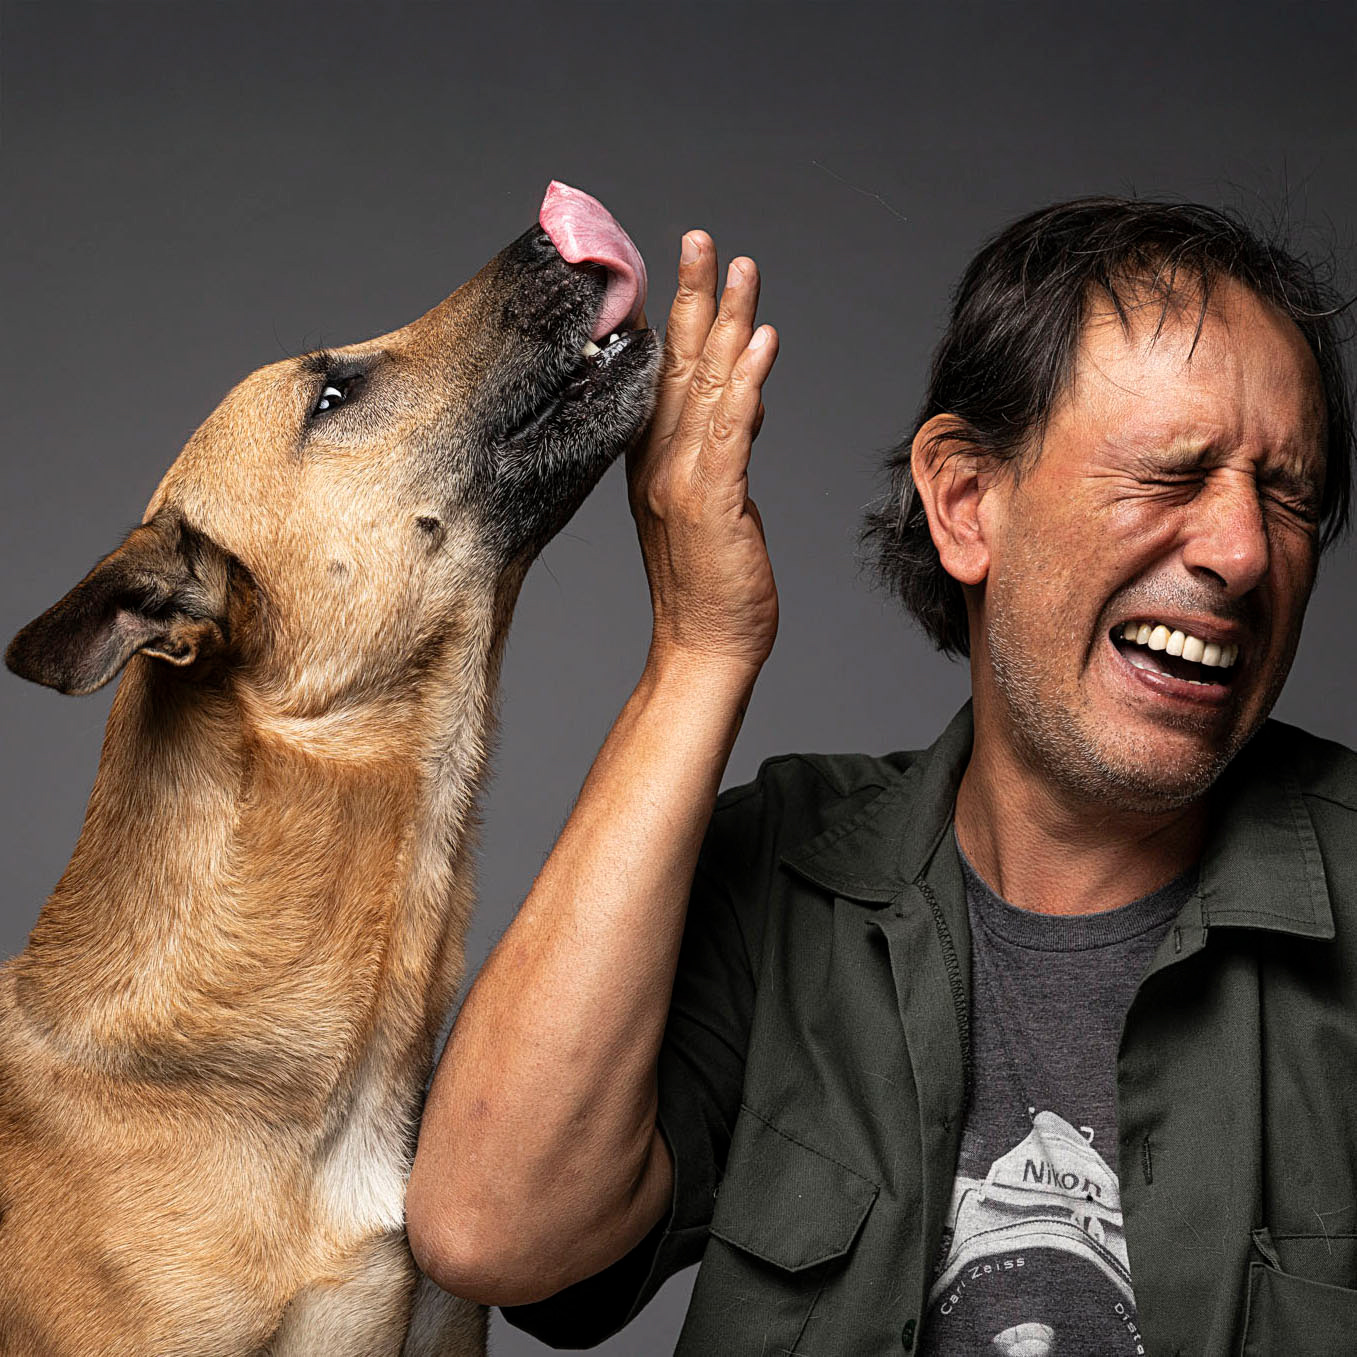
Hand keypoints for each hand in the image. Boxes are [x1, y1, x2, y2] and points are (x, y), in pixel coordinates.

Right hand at [627, 232, 779, 682]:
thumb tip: (747, 401)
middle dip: (694, 296)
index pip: (662, 377)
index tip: (681, 268)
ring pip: (704, 387)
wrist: (702, 651)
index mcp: (653, 463)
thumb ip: (723, 451)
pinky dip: (747, 384)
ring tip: (740, 268)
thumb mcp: (713, 507)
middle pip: (677, 366)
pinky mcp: (711, 502)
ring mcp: (681, 480)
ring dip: (725, 322)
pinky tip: (762, 342)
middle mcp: (659, 463)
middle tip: (702, 239)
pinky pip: (730, 431)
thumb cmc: (709, 588)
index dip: (673, 319)